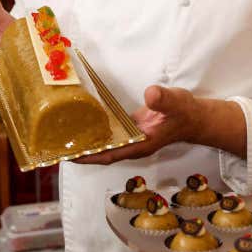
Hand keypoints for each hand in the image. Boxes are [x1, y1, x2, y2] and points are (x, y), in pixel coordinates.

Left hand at [74, 85, 197, 164]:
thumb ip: (163, 100)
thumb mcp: (176, 102)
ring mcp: (131, 139)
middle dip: (81, 152)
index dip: (89, 157)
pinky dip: (96, 132)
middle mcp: (132, 146)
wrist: (194, 116)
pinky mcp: (131, 131)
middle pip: (102, 153)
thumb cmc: (185, 112)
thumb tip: (150, 95)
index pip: (109, 155)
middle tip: (56, 146)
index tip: (69, 157)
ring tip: (62, 137)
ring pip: (105, 145)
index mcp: (140, 144)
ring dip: (86, 143)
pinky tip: (82, 124)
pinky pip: (110, 135)